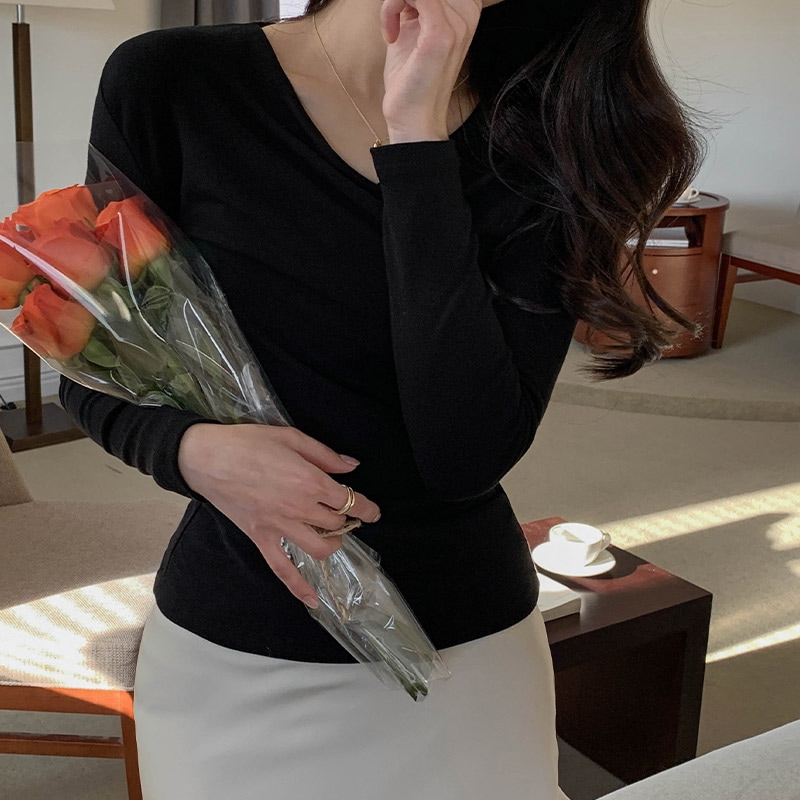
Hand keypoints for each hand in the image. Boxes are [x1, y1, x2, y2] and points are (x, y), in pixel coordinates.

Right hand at [177, 423, 380, 606]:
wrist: (206, 457)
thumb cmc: (248, 442)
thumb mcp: (291, 437)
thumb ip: (324, 454)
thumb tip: (351, 466)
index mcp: (310, 481)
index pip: (349, 501)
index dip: (366, 507)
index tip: (373, 512)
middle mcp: (299, 508)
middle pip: (336, 523)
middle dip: (346, 519)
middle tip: (345, 512)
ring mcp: (279, 527)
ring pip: (319, 548)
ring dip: (332, 544)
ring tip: (332, 535)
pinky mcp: (260, 538)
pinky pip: (283, 568)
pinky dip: (298, 587)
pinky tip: (312, 600)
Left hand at [379, 0, 480, 141]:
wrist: (412, 117)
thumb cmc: (411, 78)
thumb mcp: (413, 28)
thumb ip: (414, 3)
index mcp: (466, 12)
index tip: (404, 11)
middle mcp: (467, 15)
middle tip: (394, 15)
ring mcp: (457, 25)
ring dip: (395, 1)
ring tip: (392, 26)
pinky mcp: (440, 35)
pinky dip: (392, 8)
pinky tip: (391, 34)